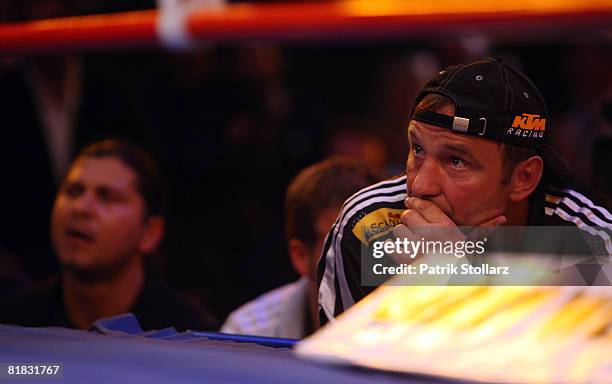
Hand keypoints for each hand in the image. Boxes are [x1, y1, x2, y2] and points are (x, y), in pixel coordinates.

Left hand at [390, 197, 505, 261]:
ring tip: (408, 242)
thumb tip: (502, 218)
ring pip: (398, 230)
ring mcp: (417, 247)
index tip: (411, 202)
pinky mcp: (406, 261)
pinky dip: (392, 249)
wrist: (455, 289)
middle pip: (408, 215)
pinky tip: (400, 252)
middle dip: (408, 220)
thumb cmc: (466, 267)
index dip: (415, 202)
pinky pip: (390, 247)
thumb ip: (483, 230)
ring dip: (401, 236)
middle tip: (411, 226)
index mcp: (446, 228)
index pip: (424, 205)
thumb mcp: (474, 246)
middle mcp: (431, 234)